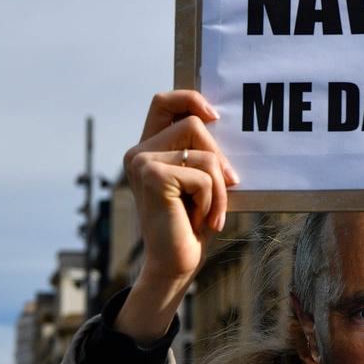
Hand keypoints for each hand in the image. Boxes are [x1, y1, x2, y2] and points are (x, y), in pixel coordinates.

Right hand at [118, 90, 236, 343]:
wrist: (174, 264)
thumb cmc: (190, 224)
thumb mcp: (199, 181)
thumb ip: (201, 152)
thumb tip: (220, 122)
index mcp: (147, 149)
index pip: (164, 101)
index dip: (190, 98)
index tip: (215, 118)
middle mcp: (138, 152)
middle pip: (193, 123)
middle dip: (219, 157)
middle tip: (225, 187)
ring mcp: (142, 163)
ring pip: (204, 152)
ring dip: (219, 186)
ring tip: (210, 211)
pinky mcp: (152, 176)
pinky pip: (204, 174)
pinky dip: (212, 199)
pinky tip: (199, 220)